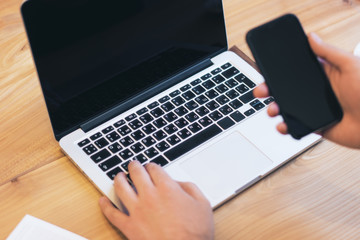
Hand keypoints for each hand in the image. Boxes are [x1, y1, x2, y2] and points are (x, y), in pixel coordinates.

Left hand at [99, 161, 213, 239]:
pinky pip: (112, 214)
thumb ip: (190, 187)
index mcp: (167, 188)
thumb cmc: (195, 233)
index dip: (152, 165)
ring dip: (119, 179)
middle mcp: (150, 196)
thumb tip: (178, 182)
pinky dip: (105, 205)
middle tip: (133, 165)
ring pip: (122, 188)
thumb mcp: (202, 204)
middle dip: (134, 166)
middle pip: (137, 174)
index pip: (155, 169)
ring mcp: (137, 211)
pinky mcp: (129, 227)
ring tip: (118, 176)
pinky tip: (102, 200)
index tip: (151, 166)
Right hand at [253, 32, 359, 147]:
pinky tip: (284, 125)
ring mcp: (313, 109)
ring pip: (286, 108)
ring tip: (273, 109)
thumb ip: (328, 52)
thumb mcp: (350, 65)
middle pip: (285, 89)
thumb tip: (311, 36)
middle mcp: (315, 91)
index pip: (294, 70)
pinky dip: (285, 127)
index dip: (278, 70)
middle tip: (261, 90)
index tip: (265, 69)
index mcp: (322, 74)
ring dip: (274, 108)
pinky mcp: (314, 124)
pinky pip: (295, 126)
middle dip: (269, 89)